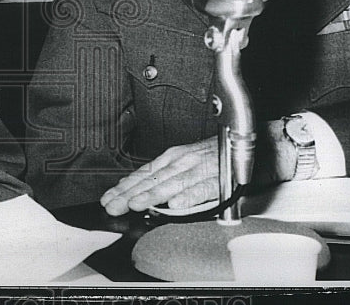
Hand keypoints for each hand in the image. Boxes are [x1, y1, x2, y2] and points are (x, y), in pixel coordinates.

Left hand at [100, 136, 218, 215]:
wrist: (241, 144)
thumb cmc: (211, 156)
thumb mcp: (182, 162)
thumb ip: (161, 176)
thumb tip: (134, 188)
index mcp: (172, 158)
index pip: (143, 174)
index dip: (125, 187)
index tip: (108, 198)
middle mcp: (182, 161)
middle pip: (153, 180)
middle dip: (130, 194)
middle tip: (113, 206)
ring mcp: (200, 169)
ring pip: (172, 183)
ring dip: (153, 194)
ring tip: (137, 204)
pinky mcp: (219, 180)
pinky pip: (203, 188)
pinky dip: (190, 196)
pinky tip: (177, 204)